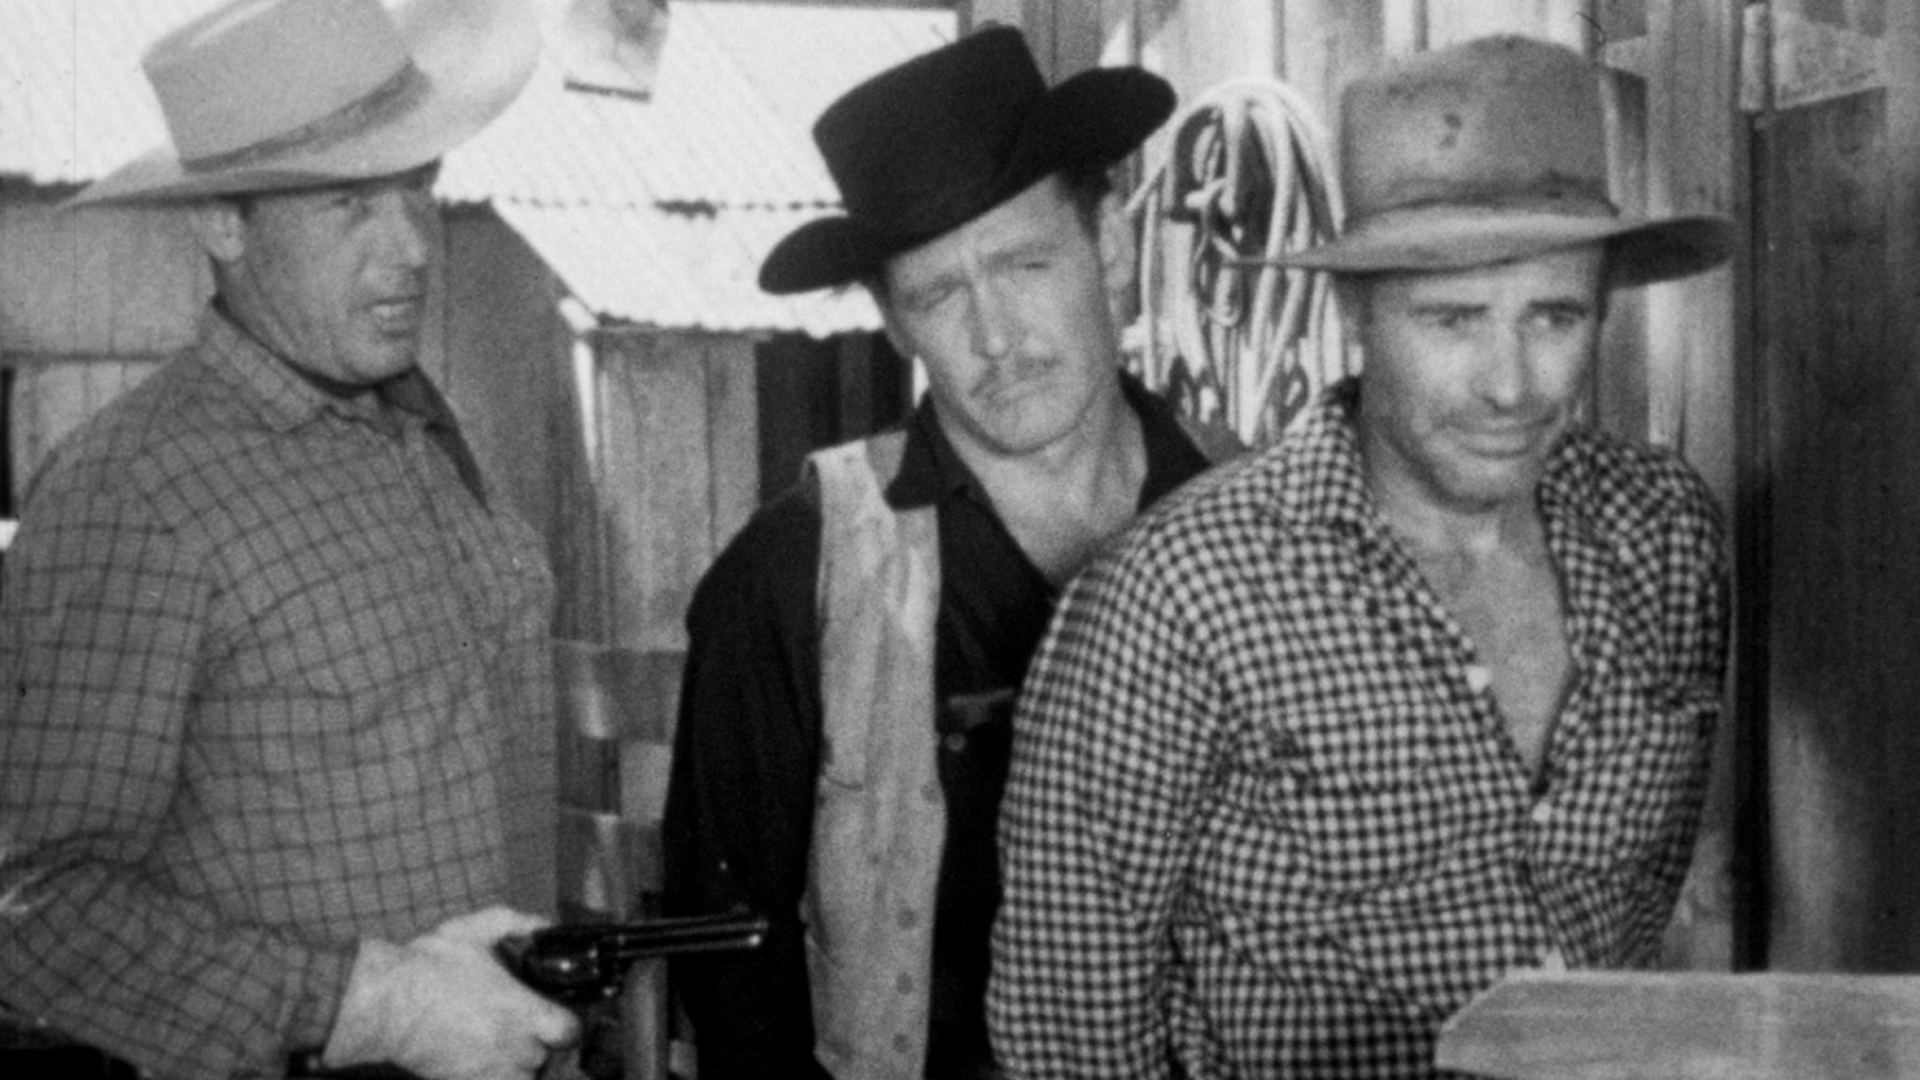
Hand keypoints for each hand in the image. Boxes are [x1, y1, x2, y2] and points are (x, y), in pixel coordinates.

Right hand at [324, 907, 580, 1079]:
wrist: (383, 1003)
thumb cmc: (428, 966)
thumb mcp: (476, 929)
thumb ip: (519, 924)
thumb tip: (546, 926)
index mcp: (522, 1011)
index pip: (570, 1032)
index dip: (568, 1024)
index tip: (557, 1014)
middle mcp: (512, 1046)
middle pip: (548, 1056)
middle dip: (540, 1041)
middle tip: (524, 1023)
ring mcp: (488, 1070)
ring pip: (524, 1076)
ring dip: (520, 1063)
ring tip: (505, 1044)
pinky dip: (494, 1074)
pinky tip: (483, 1057)